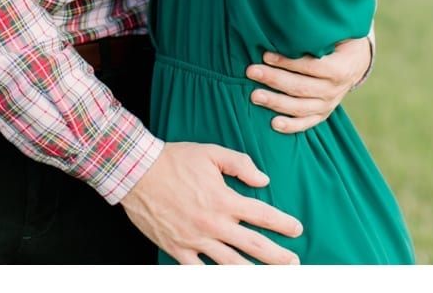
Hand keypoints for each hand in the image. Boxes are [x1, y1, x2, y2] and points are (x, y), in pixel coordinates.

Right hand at [120, 142, 301, 264]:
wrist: (135, 171)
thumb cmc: (172, 160)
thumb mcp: (209, 153)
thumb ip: (240, 164)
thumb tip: (264, 180)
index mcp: (224, 199)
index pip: (263, 215)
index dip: (284, 224)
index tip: (296, 229)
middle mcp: (214, 223)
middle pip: (255, 247)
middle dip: (279, 257)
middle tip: (294, 264)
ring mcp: (195, 239)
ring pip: (232, 265)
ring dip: (255, 273)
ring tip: (270, 280)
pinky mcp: (177, 248)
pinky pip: (199, 272)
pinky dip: (214, 279)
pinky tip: (227, 282)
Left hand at [246, 37, 372, 132]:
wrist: (355, 62)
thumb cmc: (337, 41)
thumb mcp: (334, 33)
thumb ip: (315, 34)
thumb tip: (286, 25)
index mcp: (340, 68)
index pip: (312, 67)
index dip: (288, 62)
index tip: (265, 55)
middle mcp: (336, 89)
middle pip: (301, 87)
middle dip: (274, 79)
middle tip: (251, 71)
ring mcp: (329, 104)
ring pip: (301, 107)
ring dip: (276, 102)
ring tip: (254, 96)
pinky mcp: (323, 113)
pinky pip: (307, 122)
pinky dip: (291, 126)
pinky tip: (273, 124)